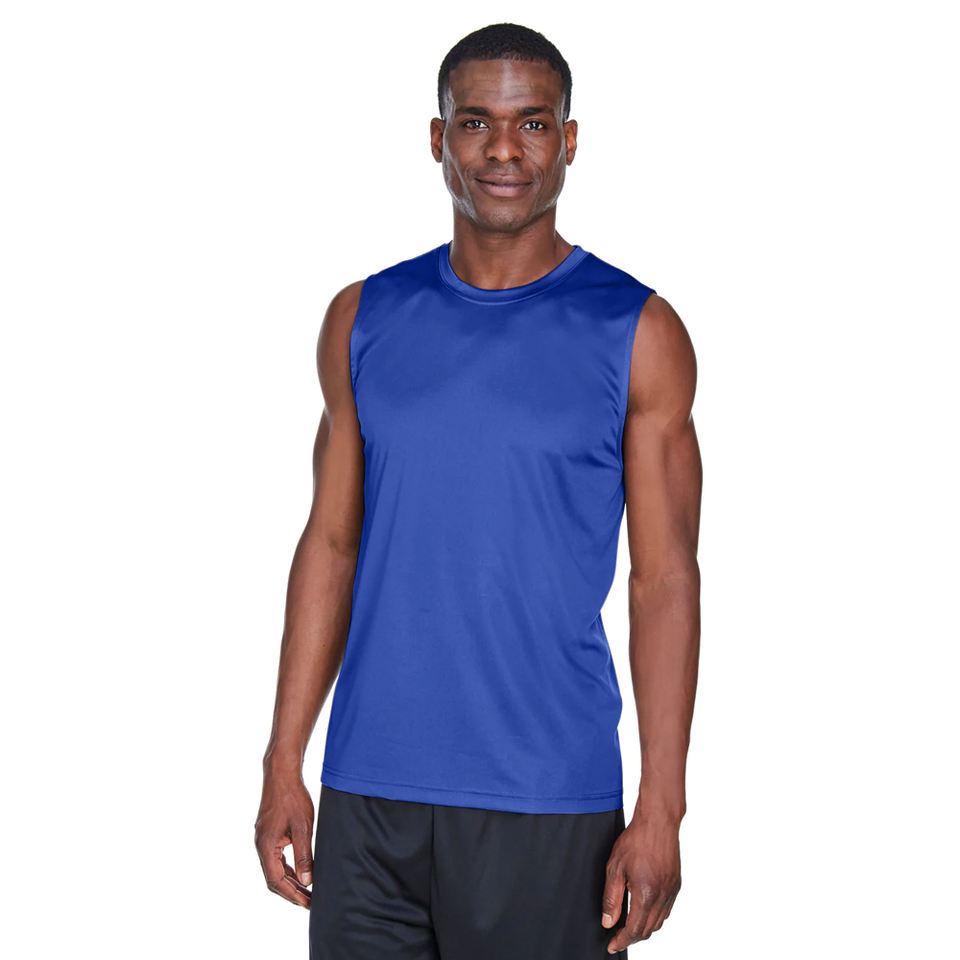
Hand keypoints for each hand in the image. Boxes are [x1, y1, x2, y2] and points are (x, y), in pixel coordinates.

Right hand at [254, 766, 314, 908]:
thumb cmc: (293, 797)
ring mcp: (263, 839)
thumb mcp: (303, 827)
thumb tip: (307, 881)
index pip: (276, 880)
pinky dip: (288, 867)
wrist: (281, 773)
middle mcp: (261, 845)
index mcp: (266, 846)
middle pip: (273, 878)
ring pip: (275, 868)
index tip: (307, 904)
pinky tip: (301, 871)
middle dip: (291, 892)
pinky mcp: (269, 833)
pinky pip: (276, 857)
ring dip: (290, 881)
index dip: (291, 895)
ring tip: (307, 891)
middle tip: (310, 902)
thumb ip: (304, 855)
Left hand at [600, 812, 681, 951]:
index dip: (621, 940)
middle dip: (632, 937)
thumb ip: (611, 898)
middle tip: (617, 937)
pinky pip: (666, 910)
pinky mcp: (676, 884)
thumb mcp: (615, 868)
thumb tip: (608, 922)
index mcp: (646, 894)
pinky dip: (655, 916)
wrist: (658, 822)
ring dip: (644, 928)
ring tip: (629, 926)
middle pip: (648, 930)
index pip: (634, 930)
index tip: (612, 945)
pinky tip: (644, 910)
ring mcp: (671, 891)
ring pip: (659, 922)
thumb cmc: (636, 840)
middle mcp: (662, 896)